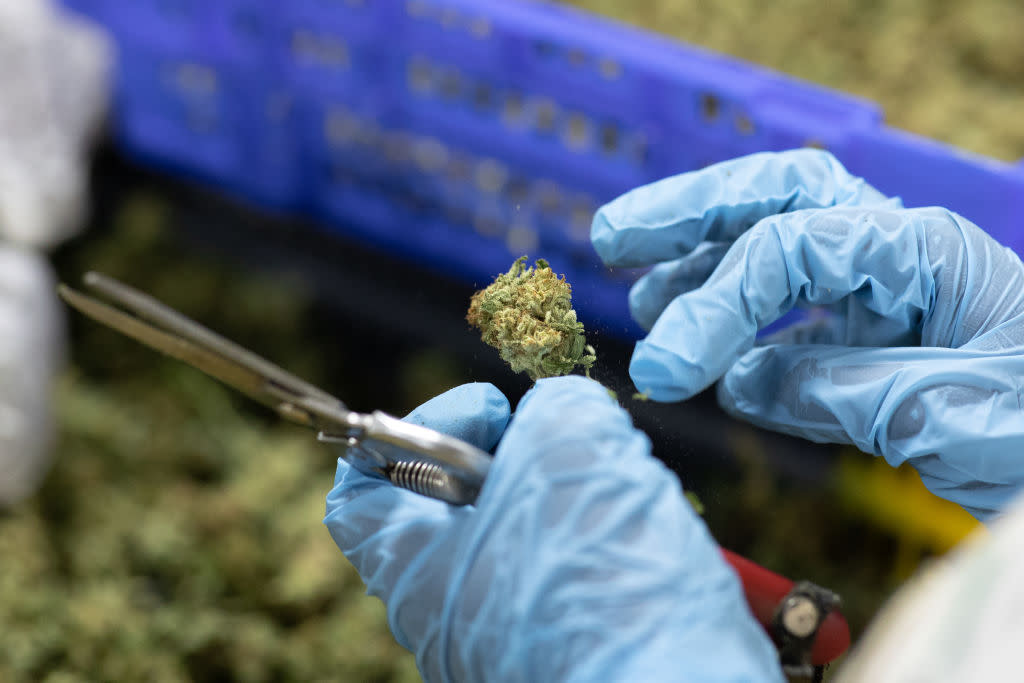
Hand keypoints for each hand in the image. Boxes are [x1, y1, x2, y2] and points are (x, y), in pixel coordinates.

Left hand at [325, 378, 781, 681]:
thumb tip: (559, 416)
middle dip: (513, 458)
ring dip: (565, 497)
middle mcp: (446, 615)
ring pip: (519, 537)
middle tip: (564, 447)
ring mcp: (502, 640)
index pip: (360, 491)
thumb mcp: (575, 445)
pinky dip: (593, 539)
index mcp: (416, 570)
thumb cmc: (606, 573)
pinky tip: (633, 534)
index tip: (489, 413)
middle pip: (451, 505)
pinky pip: (562, 576)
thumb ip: (554, 409)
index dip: (414, 429)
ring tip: (611, 492)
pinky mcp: (559, 648)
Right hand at [592, 148, 1023, 519]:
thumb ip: (847, 391)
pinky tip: (714, 366)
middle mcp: (900, 253)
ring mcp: (890, 293)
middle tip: (613, 238)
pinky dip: (748, 335)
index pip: (787, 250)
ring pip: (780, 247)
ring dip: (703, 263)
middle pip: (777, 197)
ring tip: (640, 294)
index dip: (713, 303)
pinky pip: (802, 320)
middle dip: (689, 212)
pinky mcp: (884, 338)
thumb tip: (747, 382)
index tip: (664, 369)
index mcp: (923, 252)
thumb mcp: (961, 413)